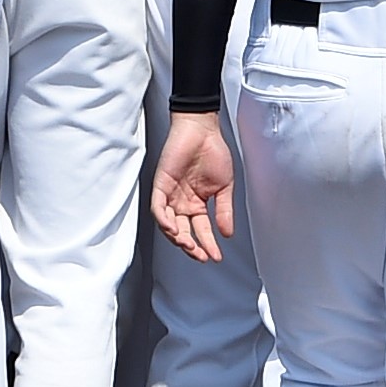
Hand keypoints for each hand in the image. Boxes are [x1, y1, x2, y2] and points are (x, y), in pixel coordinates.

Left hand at [152, 107, 237, 261]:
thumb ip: (224, 210)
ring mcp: (171, 194)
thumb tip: (227, 233)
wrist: (203, 130)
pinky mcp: (161, 185)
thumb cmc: (213, 152)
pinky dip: (164, 220)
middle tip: (200, 256)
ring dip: (177, 237)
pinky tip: (173, 229)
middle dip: (191, 246)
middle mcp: (182, 202)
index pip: (201, 230)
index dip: (208, 244)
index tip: (215, 256)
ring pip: (168, 224)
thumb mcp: (224, 187)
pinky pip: (158, 207)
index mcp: (197, 203)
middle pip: (183, 231)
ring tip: (189, 245)